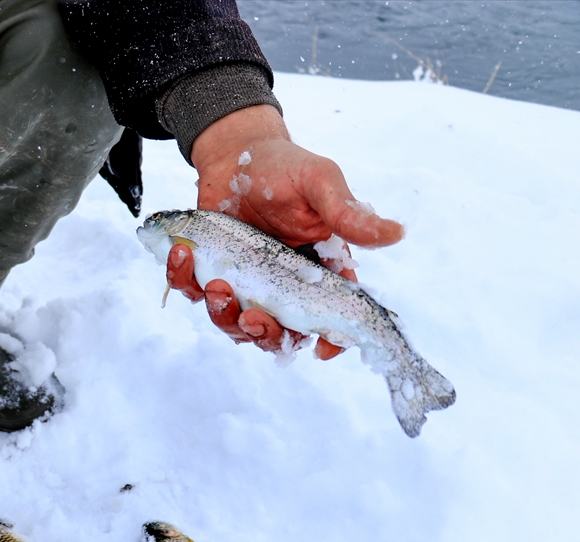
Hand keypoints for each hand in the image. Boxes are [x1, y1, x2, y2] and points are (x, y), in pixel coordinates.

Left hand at [182, 104, 402, 357]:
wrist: (236, 153)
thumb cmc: (285, 167)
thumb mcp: (320, 185)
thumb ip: (349, 214)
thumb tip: (396, 233)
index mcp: (316, 271)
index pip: (328, 317)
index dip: (330, 340)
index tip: (324, 349)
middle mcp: (280, 285)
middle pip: (277, 333)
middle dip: (264, 334)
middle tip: (251, 315)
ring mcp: (243, 282)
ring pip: (233, 323)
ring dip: (223, 315)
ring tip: (215, 285)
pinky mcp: (209, 272)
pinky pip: (195, 293)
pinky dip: (184, 281)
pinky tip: (183, 255)